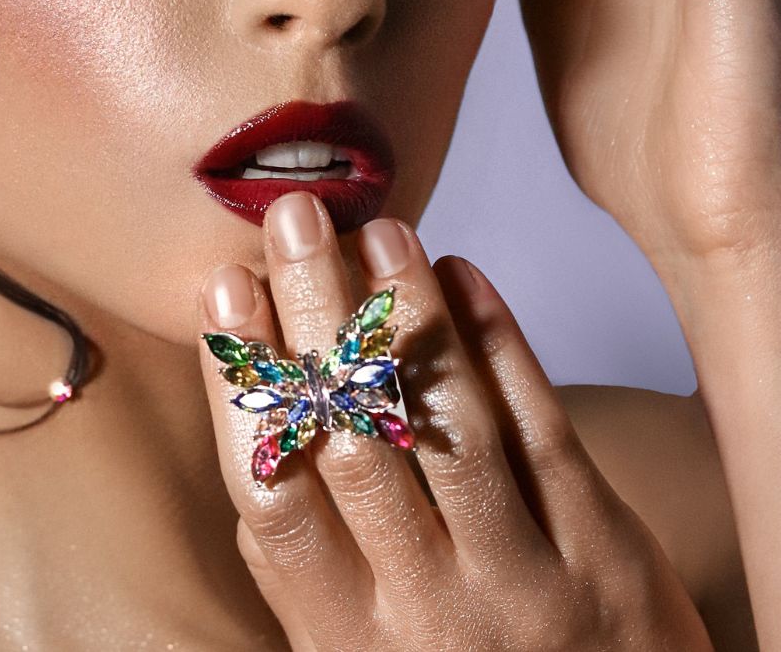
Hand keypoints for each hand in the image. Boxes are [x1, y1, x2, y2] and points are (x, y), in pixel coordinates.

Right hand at [197, 192, 711, 650]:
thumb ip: (303, 573)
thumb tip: (249, 432)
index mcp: (348, 640)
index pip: (275, 492)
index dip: (244, 383)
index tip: (225, 288)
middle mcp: (430, 613)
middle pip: (355, 440)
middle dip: (318, 315)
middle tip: (295, 220)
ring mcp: (523, 580)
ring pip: (450, 422)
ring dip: (409, 315)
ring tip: (381, 232)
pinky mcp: (604, 550)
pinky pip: (542, 425)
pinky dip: (500, 341)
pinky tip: (462, 275)